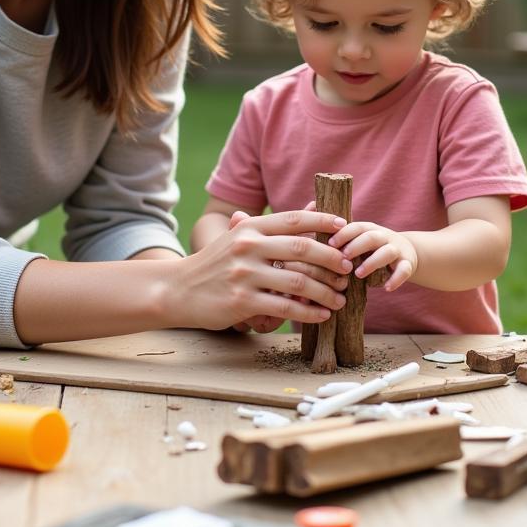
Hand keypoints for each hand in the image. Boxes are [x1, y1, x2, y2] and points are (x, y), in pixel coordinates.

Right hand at [172, 209, 351, 331]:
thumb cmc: (214, 264)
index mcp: (249, 228)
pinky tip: (321, 315)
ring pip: (299, 282)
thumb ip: (270, 228)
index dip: (323, 221)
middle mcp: (248, 246)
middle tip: (348, 269)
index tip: (344, 228)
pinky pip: (286, 307)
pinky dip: (309, 312)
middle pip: (304, 249)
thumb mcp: (236, 238)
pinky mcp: (243, 301)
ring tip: (339, 299)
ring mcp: (245, 274)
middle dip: (333, 260)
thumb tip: (311, 210)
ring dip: (326, 292)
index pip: (294, 219)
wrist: (178, 289)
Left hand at [330, 221, 417, 291]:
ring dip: (372, 262)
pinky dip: (396, 279)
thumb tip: (308, 260)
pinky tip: (386, 288)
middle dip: (356, 246)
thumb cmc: (371, 251)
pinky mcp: (408, 263)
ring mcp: (397, 249)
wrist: (406, 252)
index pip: (355, 227)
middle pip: (371, 237)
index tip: (329, 244)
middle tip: (343, 257)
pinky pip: (404, 270)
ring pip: (387, 252)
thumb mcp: (358, 243)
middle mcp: (383, 236)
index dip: (343, 234)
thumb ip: (340, 247)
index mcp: (368, 229)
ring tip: (358, 274)